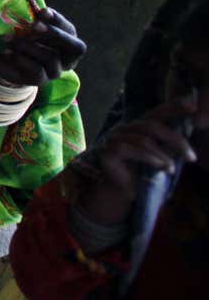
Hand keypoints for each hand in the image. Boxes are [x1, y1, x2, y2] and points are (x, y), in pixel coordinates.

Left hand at [0, 8, 85, 87]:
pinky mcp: (40, 81)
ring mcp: (55, 72)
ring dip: (29, 45)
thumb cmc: (26, 40)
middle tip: (33, 25)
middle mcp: (67, 59)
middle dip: (53, 33)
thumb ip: (39, 21)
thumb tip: (41, 12)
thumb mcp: (31, 29)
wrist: (9, 62)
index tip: (42, 11)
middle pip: (73, 47)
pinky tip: (5, 51)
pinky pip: (35, 70)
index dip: (58, 20)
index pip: (70, 30)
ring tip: (8, 38)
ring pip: (51, 57)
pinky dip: (20, 58)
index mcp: (69, 42)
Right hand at [75, 96, 201, 223]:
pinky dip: (148, 158)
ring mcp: (113, 138)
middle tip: (191, 157)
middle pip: (152, 125)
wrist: (122, 192)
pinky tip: (159, 167)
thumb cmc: (142, 173)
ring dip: (162, 155)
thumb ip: (170, 142)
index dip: (173, 107)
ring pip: (143, 139)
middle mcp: (124, 128)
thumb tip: (190, 124)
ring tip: (172, 170)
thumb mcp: (161, 155)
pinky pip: (129, 149)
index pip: (156, 112)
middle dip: (175, 140)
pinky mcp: (106, 151)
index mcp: (138, 126)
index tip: (194, 106)